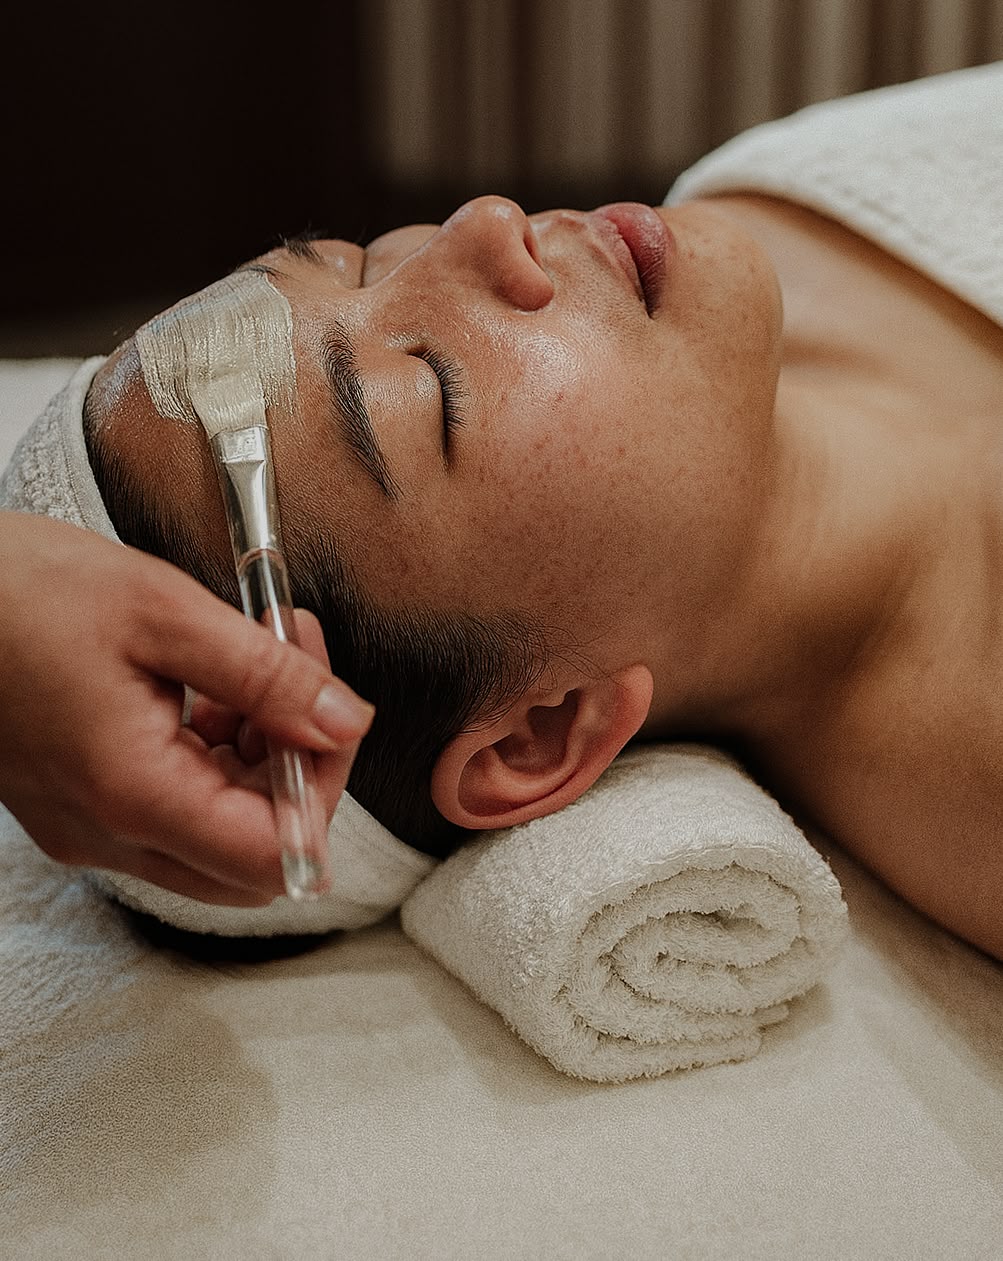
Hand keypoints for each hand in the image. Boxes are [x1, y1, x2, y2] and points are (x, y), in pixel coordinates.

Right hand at [0, 511, 372, 903]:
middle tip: (303, 675)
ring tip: (261, 661)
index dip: (324, 786)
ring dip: (262, 753)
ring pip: (223, 829)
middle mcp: (112, 833)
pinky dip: (218, 751)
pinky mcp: (85, 802)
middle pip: (256, 852)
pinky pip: (180, 804)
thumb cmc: (17, 594)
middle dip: (300, 765)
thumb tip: (346, 721)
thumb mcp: (162, 612)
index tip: (330, 710)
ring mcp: (94, 825)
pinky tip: (215, 684)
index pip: (278, 854)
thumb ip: (266, 676)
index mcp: (135, 796)